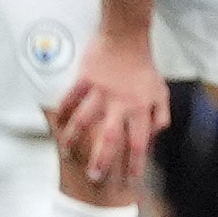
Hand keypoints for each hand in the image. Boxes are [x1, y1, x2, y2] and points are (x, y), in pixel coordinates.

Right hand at [52, 28, 169, 189]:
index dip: (134, 163)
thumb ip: (160, 114)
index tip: (128, 180)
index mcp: (141, 108)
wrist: (126, 37)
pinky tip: (56, 124)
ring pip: (83, 120)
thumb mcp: (161, 90)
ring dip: (74, 138)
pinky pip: (69, 99)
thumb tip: (155, 135)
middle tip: (94, 177)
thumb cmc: (144, 66)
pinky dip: (61, 112)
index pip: (139, 142)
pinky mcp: (84, 80)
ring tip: (67, 153)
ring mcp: (100, 92)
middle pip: (110, 137)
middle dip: (102, 159)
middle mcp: (120, 104)